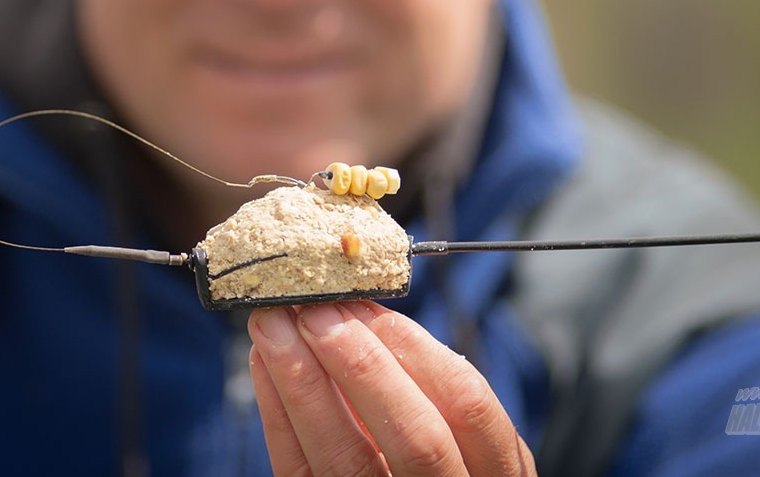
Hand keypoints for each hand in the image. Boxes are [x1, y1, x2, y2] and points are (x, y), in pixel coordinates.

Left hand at [247, 301, 535, 476]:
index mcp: (493, 470)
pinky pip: (300, 474)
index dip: (415, 348)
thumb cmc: (434, 457)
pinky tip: (266, 366)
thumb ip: (424, 382)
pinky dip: (280, 415)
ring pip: (348, 461)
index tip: (367, 301)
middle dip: (362, 365)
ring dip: (304, 381)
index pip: (467, 406)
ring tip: (273, 325)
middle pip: (416, 438)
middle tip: (316, 310)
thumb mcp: (457, 429)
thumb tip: (355, 310)